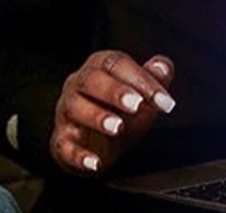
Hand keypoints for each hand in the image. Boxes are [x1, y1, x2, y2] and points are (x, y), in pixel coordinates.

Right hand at [50, 50, 174, 173]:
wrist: (98, 144)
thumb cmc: (120, 112)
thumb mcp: (142, 96)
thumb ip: (154, 80)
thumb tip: (163, 67)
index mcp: (99, 68)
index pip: (116, 64)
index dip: (141, 79)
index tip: (164, 100)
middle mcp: (78, 84)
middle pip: (91, 80)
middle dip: (114, 91)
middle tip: (136, 104)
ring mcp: (67, 111)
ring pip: (74, 107)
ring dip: (96, 116)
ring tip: (118, 127)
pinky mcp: (61, 139)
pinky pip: (65, 145)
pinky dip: (79, 154)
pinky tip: (95, 161)